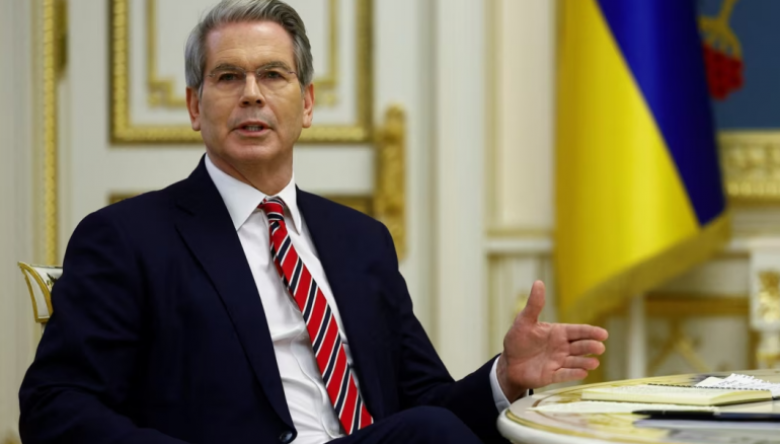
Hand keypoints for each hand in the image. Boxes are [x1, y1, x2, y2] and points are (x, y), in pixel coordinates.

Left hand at [497, 280, 607, 399]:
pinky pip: (564, 375)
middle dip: (590, 347)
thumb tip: (538, 282)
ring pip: (575, 362)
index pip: (578, 331)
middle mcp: (562, 348)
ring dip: (584, 362)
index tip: (603, 334)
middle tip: (600, 347)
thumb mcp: (524, 321)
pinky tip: (583, 373)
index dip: (590, 332)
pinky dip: (573, 374)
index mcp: (558, 333)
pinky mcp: (551, 375)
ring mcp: (558, 362)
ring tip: (593, 363)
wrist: (509, 363)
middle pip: (580, 347)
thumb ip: (534, 305)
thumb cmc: (518, 340)